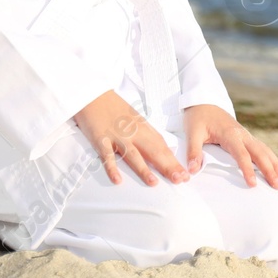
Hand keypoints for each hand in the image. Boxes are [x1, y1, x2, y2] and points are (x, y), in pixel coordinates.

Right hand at [74, 91, 189, 186]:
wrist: (93, 94)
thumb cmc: (114, 107)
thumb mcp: (135, 118)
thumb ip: (146, 134)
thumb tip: (161, 149)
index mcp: (143, 127)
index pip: (162, 146)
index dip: (174, 161)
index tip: (184, 173)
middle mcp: (133, 132)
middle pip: (153, 151)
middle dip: (167, 167)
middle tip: (180, 180)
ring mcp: (117, 135)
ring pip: (133, 155)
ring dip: (144, 169)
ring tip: (154, 183)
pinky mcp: (101, 138)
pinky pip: (107, 155)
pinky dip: (112, 168)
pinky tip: (118, 180)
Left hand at [184, 104, 277, 188]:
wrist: (203, 102)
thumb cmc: (197, 118)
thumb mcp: (192, 133)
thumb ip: (193, 151)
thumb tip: (193, 170)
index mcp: (230, 134)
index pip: (242, 154)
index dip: (248, 169)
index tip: (253, 184)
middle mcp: (242, 134)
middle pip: (260, 153)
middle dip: (269, 169)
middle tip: (277, 186)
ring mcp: (245, 135)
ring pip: (264, 150)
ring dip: (274, 164)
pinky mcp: (245, 137)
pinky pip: (261, 148)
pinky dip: (270, 158)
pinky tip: (275, 169)